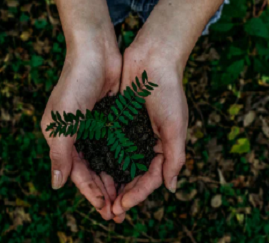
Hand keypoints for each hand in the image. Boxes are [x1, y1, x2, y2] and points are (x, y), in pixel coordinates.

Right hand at [40, 41, 121, 219]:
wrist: (96, 52)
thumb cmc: (75, 83)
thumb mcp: (62, 121)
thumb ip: (59, 153)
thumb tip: (55, 185)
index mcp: (61, 139)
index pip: (76, 173)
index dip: (90, 193)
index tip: (105, 211)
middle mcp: (77, 136)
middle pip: (92, 172)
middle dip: (104, 192)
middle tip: (118, 213)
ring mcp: (94, 129)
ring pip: (105, 162)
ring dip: (114, 180)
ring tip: (126, 199)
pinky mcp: (109, 120)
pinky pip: (116, 147)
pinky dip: (122, 161)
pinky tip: (133, 173)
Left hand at [112, 35, 188, 221]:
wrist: (152, 58)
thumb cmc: (168, 91)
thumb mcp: (175, 126)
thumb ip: (175, 158)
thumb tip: (171, 188)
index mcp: (164, 146)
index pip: (151, 178)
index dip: (138, 194)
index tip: (122, 205)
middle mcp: (148, 141)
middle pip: (134, 174)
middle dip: (123, 192)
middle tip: (109, 210)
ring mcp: (132, 132)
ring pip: (120, 162)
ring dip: (112, 180)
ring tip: (99, 196)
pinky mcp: (119, 120)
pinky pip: (110, 144)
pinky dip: (104, 158)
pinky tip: (93, 170)